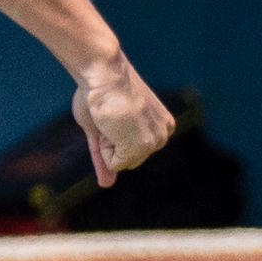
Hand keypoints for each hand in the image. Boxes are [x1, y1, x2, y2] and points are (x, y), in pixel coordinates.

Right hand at [72, 56, 173, 186]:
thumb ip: (105, 156)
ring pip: (122, 162)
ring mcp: (153, 142)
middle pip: (128, 158)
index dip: (110, 136)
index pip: (132, 149)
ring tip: (108, 117)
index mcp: (159, 125)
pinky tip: (108, 125)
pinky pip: (115, 164)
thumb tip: (106, 186)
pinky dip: (105, 150)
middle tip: (108, 114)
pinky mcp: (141, 147)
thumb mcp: (100, 126)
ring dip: (107, 146)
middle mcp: (162, 134)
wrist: (106, 75)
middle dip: (110, 143)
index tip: (112, 111)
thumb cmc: (99, 92)